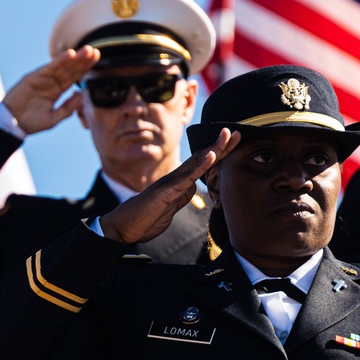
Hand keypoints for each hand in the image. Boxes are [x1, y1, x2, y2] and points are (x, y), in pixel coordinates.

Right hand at [1, 46, 99, 133]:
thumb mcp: (54, 118)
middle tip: (97, 52)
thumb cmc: (30, 123)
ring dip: (75, 58)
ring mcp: (42, 79)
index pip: (73, 78)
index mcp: (56, 91)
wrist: (12, 125)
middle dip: (83, 61)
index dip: (85, 70)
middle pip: (70, 69)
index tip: (97, 61)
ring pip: (62, 66)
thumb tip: (81, 95)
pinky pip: (49, 68)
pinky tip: (70, 54)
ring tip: (87, 51)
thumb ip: (68, 108)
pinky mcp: (33, 77)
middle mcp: (50, 83)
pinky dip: (59, 61)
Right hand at [99, 129, 240, 244]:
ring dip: (214, 148)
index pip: (201, 166)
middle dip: (220, 145)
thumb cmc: (143, 220)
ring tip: (228, 135)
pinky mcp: (166, 191)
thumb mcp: (169, 209)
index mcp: (177, 184)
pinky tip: (212, 156)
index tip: (232, 143)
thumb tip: (192, 188)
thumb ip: (181, 197)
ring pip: (195, 163)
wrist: (122, 227)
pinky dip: (200, 165)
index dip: (218, 154)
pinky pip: (186, 177)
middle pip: (201, 159)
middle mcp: (174, 179)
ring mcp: (170, 183)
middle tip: (237, 132)